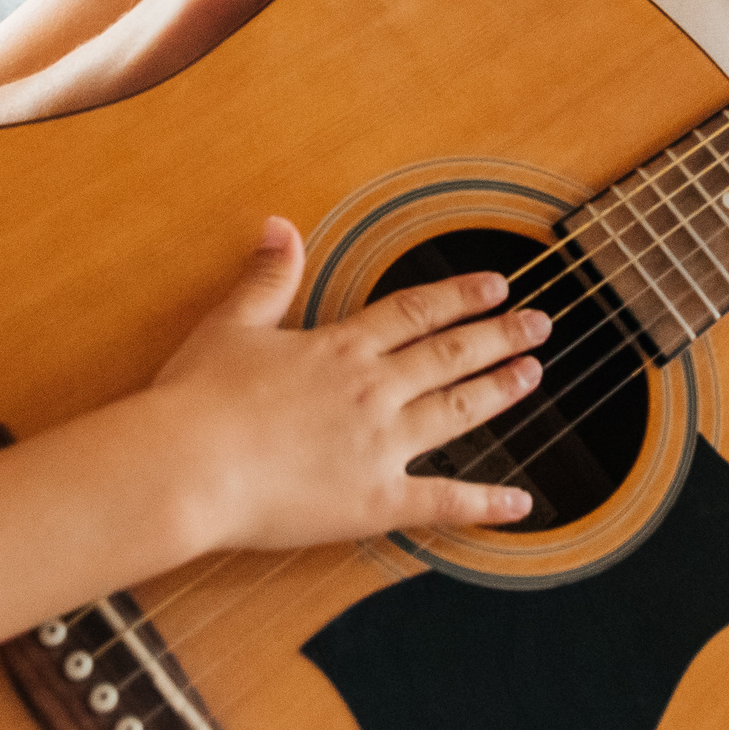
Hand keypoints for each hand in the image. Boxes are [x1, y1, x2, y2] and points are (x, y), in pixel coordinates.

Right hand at [156, 219, 550, 548]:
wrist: (188, 466)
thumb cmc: (197, 399)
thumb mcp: (231, 324)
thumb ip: (267, 277)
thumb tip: (282, 226)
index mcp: (339, 347)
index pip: (415, 312)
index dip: (459, 297)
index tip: (495, 285)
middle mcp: (372, 389)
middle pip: (449, 354)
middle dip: (499, 335)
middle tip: (540, 323)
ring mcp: (380, 445)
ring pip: (457, 411)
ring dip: (500, 391)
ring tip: (534, 375)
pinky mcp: (376, 501)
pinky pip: (443, 502)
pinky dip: (486, 504)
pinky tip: (522, 502)